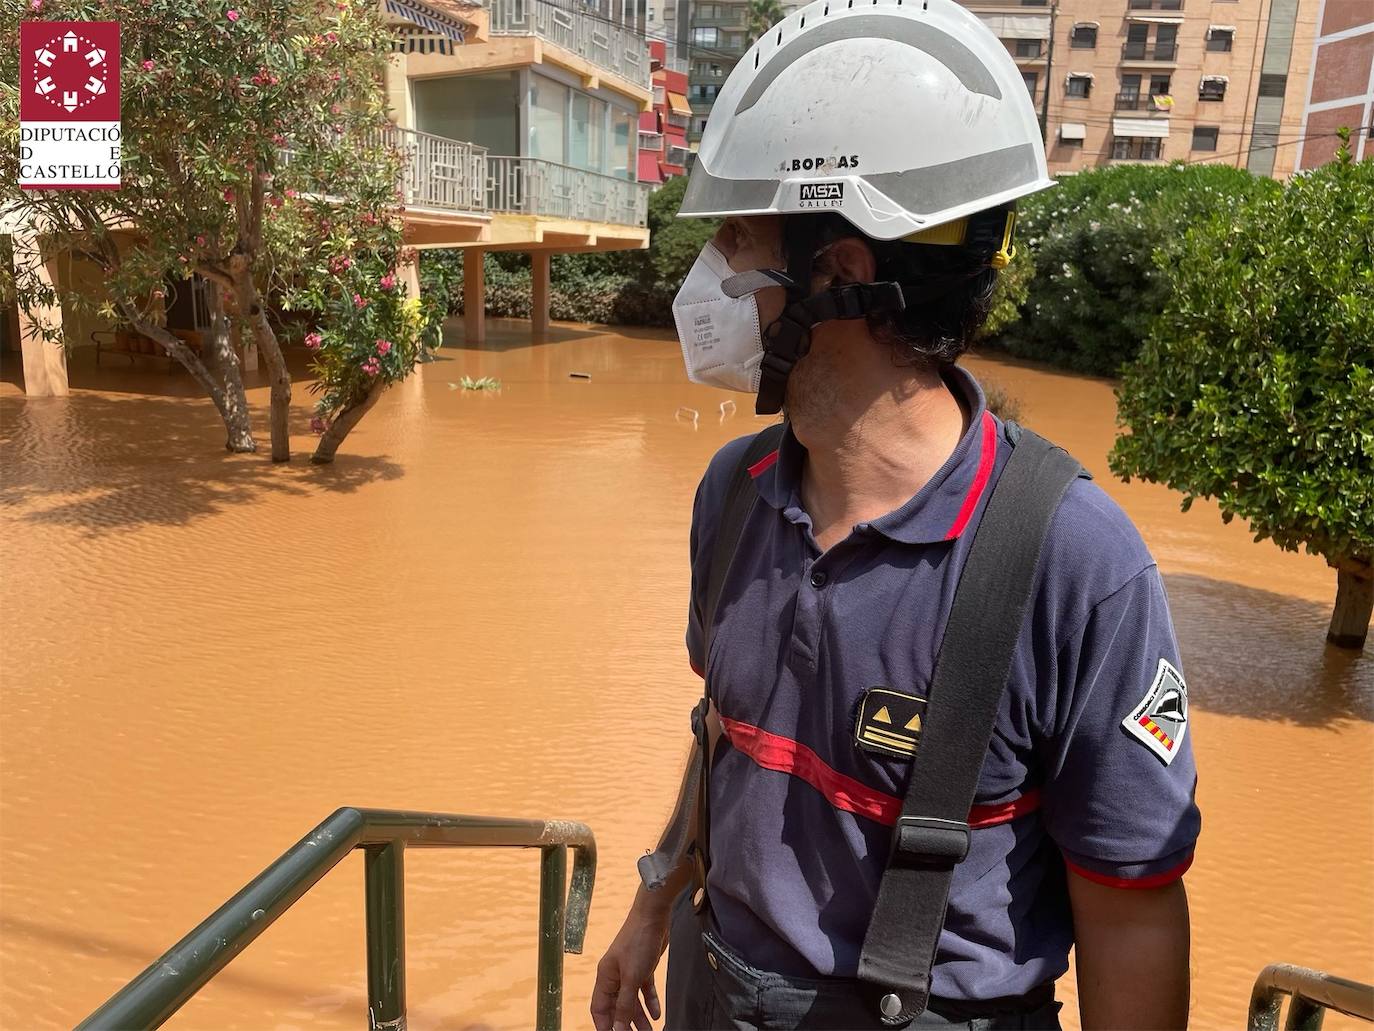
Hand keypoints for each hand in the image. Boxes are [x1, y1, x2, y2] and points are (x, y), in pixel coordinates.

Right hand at [591, 903, 670, 1030]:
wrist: (654, 915)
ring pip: (632, 1001)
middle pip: (617, 1007)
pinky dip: (650, 1002)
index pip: (599, 1008)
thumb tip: (617, 1028)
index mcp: (605, 978)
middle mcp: (615, 976)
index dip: (605, 1025)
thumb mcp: (631, 977)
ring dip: (640, 1017)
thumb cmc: (638, 941)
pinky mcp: (643, 967)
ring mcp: (629, 972)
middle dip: (625, 1024)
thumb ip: (625, 1004)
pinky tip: (657, 1014)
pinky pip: (644, 990)